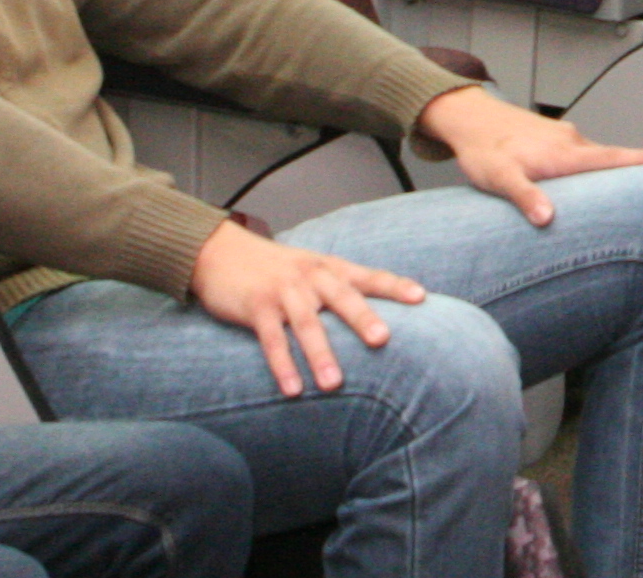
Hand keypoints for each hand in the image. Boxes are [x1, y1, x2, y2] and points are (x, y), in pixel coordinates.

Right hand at [187, 219, 423, 397]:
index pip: (368, 276)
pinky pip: (271, 340)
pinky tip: (293, 390)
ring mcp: (282, 292)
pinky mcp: (256, 308)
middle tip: (382, 339)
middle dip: (362, 318)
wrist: (221, 252)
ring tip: (334, 383)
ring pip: (306, 324)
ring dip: (320, 354)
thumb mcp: (312, 269)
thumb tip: (379, 318)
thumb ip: (341, 289)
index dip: (394, 286)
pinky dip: (282, 365)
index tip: (421, 298)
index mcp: (329, 268)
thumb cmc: (276, 268)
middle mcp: (310, 277)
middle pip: (341, 297)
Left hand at [418, 86, 642, 225]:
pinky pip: (583, 155)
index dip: (642, 161)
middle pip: (613, 158)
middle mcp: (570, 142)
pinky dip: (595, 168)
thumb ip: (524, 196)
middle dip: (639, 169)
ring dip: (615, 171)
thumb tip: (547, 218)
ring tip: (633, 192)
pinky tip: (590, 183)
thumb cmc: (483, 149)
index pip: (612, 157)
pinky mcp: (556, 139)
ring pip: (597, 158)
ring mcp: (564, 138)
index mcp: (563, 153)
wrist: (469, 119)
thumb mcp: (498, 177)